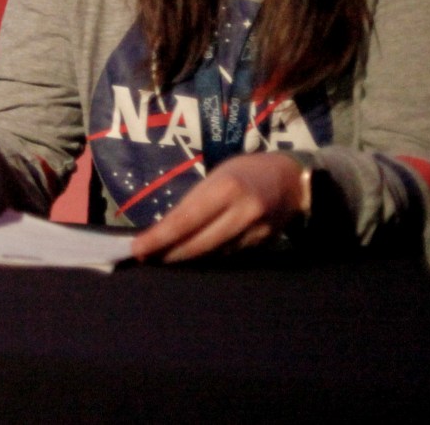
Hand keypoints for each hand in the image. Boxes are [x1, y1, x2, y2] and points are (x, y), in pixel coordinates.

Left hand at [130, 151, 307, 262]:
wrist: (292, 181)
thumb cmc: (245, 172)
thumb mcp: (216, 176)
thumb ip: (195, 201)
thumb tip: (164, 227)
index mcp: (225, 188)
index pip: (184, 220)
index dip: (159, 238)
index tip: (137, 248)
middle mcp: (241, 212)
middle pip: (198, 243)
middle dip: (169, 253)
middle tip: (146, 257)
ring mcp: (255, 231)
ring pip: (213, 254)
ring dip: (187, 258)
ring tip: (164, 257)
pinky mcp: (263, 244)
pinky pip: (229, 256)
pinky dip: (209, 257)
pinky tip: (194, 257)